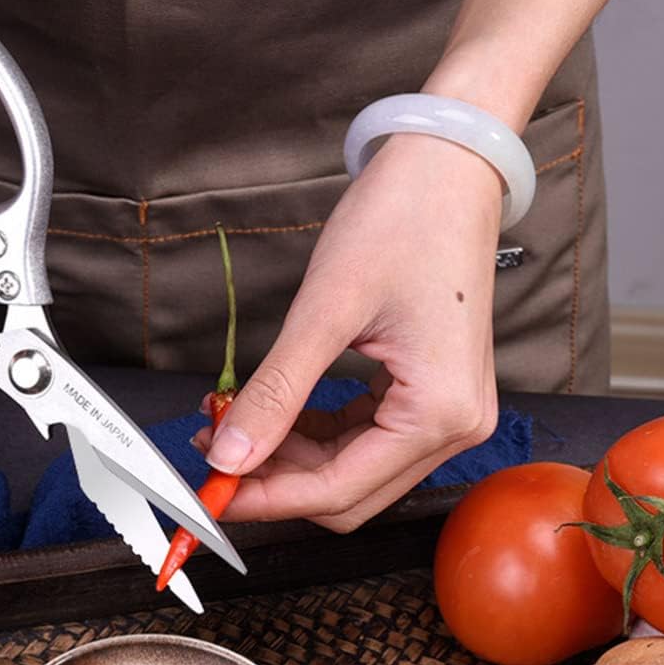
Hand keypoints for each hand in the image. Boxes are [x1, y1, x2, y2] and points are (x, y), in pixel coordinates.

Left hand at [197, 133, 503, 531]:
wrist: (447, 167)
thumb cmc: (402, 220)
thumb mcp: (324, 311)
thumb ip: (276, 392)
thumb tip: (229, 455)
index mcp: (439, 413)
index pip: (337, 490)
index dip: (266, 497)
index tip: (210, 491)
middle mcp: (452, 427)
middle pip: (346, 493)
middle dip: (274, 480)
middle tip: (214, 451)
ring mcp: (444, 414)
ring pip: (349, 471)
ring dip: (287, 457)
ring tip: (230, 421)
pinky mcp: (427, 396)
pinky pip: (359, 439)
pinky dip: (311, 434)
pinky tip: (271, 412)